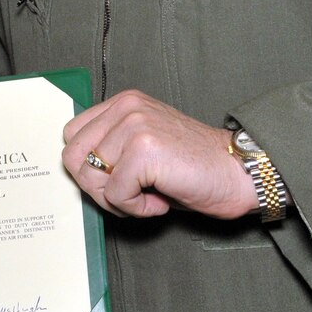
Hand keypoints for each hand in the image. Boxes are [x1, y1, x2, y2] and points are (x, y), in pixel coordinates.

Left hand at [61, 90, 257, 219]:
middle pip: (72, 157)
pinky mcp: (144, 150)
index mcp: (124, 103)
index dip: (89, 167)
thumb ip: (112, 148)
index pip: (72, 135)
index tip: (118, 179)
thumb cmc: (195, 167)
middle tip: (130, 194)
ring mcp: (135, 125)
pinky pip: (115, 194)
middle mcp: (126, 107)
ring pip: (91, 177)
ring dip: (118, 199)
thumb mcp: (144, 146)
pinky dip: (136, 208)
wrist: (239, 173)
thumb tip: (80, 172)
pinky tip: (161, 201)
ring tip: (148, 195)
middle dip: (97, 186)